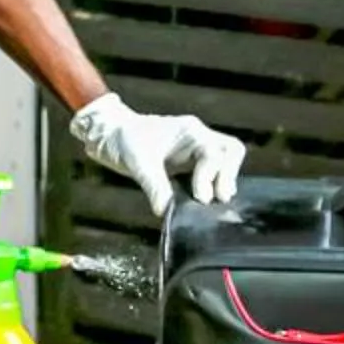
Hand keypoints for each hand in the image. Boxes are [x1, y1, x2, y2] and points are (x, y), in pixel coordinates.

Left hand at [71, 93, 245, 222]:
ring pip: (228, 158)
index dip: (210, 177)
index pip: (212, 152)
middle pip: (231, 150)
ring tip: (214, 202)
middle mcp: (198, 136)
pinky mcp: (192, 160)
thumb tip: (166, 211)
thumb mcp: (137, 162)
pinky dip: (215, 183)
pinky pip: (215, 168)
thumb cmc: (124, 139)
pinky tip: (205, 200)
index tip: (200, 198)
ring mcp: (197, 147)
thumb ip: (154, 185)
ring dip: (225, 179)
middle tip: (218, 200)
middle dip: (228, 176)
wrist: (112, 132)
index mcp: (189, 131)